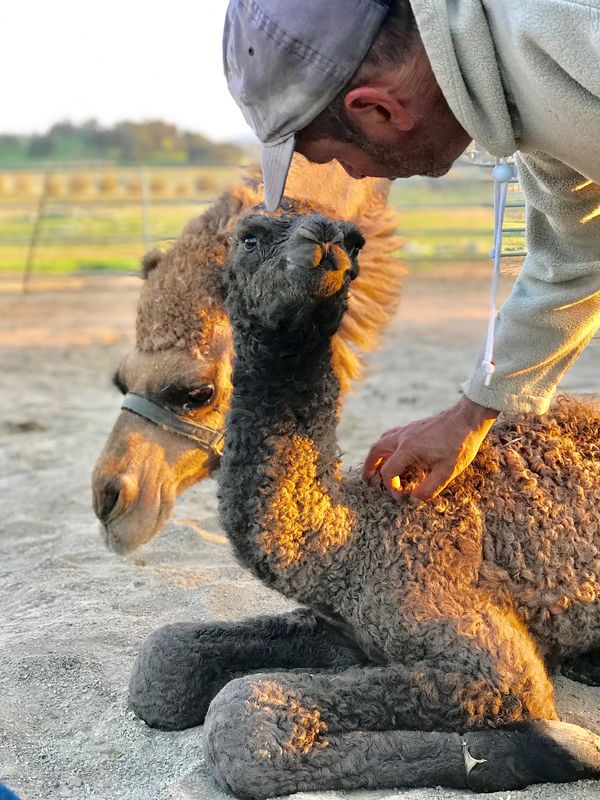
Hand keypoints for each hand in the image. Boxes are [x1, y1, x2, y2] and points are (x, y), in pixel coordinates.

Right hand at [362, 396, 498, 501]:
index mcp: (407, 449)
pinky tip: (394, 452)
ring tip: (375, 466)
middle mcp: (402, 437)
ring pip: (382, 441)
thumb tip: (414, 500)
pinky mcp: (414, 427)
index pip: (388, 472)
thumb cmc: (459, 444)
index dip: (392, 488)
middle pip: (376, 451)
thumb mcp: (447, 471)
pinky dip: (386, 446)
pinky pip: (392, 436)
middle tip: (367, 479)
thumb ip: (429, 488)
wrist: (468, 418)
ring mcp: (407, 430)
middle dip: (369, 466)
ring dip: (376, 455)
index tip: (403, 496)